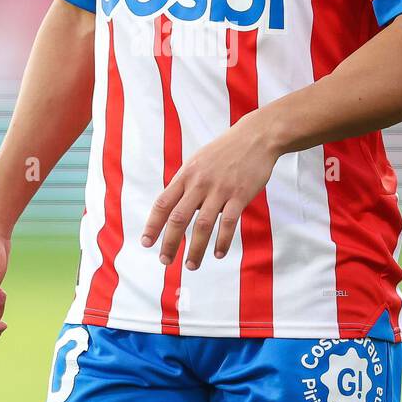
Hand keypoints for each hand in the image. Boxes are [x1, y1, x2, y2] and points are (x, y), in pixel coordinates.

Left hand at [141, 113, 279, 270]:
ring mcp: (220, 189)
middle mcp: (199, 183)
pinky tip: (218, 254)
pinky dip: (222, 241)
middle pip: (178, 218)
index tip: (146, 243)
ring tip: (190, 265)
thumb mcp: (198, 161)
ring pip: (203, 225)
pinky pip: (228, 223)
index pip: (162, 204)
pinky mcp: (240, 195)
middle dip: (169, 243)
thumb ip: (185, 184)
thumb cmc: (224, 151)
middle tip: (164, 261)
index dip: (152, 225)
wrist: (256, 137)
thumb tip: (172, 207)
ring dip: (195, 249)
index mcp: (186, 175)